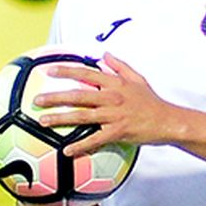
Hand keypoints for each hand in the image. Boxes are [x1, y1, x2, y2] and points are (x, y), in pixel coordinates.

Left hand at [33, 53, 181, 155]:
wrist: (168, 121)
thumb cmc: (152, 101)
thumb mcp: (138, 79)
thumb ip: (120, 66)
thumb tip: (105, 54)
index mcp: (116, 83)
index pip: (87, 73)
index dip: (67, 70)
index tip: (49, 70)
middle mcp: (113, 97)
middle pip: (79, 95)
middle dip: (55, 97)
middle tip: (37, 100)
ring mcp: (115, 115)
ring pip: (82, 116)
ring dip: (61, 118)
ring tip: (43, 121)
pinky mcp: (119, 131)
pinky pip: (95, 139)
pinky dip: (80, 145)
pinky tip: (66, 151)